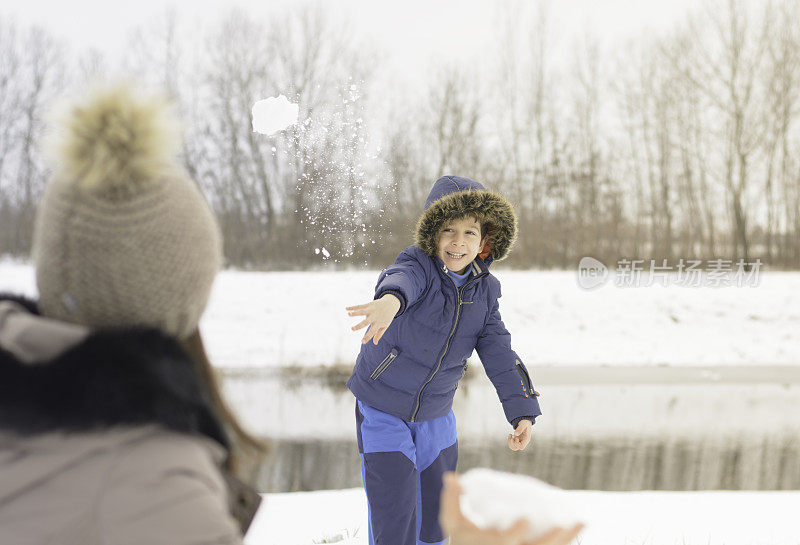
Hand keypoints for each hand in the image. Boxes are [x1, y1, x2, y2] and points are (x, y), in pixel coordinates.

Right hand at [346, 294, 400, 344]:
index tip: (362, 342)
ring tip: (349, 314)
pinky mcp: (369, 305)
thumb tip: (375, 343)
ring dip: (355, 313)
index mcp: (378, 323)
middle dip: (359, 325)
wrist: (391, 303)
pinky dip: (353, 307)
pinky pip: (360, 306)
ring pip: (362, 312)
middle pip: (366, 322)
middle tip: (352, 329)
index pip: (372, 332)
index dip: (368, 337)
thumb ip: (379, 334)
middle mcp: (374, 316)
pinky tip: (346, 309)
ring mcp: (371, 310)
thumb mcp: (385, 326)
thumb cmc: (387, 316)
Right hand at [439, 473, 583, 544]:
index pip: (505, 541)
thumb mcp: (452, 520)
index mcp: (489, 544)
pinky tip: (577, 527)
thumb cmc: (462, 536)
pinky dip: (565, 541)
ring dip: (567, 540)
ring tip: (581, 521)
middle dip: (551, 540)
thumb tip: (450, 476)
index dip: (516, 532)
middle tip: (564, 524)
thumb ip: (452, 498)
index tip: (526, 518)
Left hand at [508, 420, 531, 450]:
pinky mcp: (517, 440)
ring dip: (510, 442)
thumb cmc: (525, 422)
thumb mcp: (524, 423)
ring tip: (510, 435)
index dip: (516, 443)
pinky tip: (510, 435)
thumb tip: (515, 434)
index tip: (516, 437)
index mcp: (527, 439)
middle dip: (512, 442)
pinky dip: (509, 440)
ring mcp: (520, 442)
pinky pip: (512, 444)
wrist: (525, 421)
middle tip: (512, 436)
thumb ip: (520, 428)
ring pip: (513, 447)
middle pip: (516, 448)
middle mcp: (523, 442)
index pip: (521, 447)